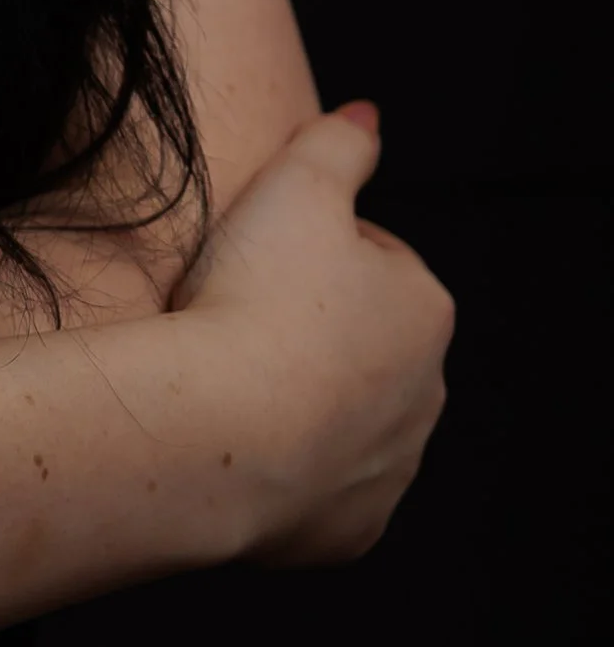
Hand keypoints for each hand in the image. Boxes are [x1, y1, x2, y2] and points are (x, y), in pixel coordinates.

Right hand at [171, 102, 454, 567]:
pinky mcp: (349, 531)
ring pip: (346, 420)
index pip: (374, 259)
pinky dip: (287, 472)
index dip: (310, 247)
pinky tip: (238, 442)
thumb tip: (367, 115)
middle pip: (364, 344)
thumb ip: (339, 141)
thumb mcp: (295, 183)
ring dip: (302, 399)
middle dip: (314, 328)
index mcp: (424, 309)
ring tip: (231, 377)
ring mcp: (391, 470)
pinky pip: (320, 492)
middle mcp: (426, 395)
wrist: (221, 432)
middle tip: (238, 312)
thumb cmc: (257, 300)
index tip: (259, 254)